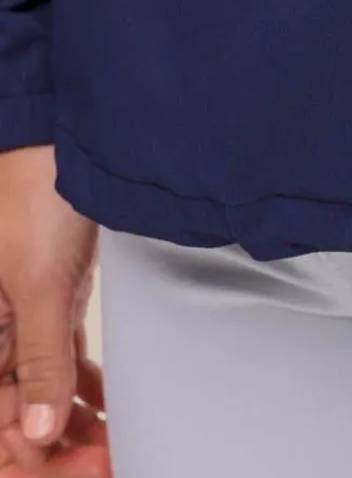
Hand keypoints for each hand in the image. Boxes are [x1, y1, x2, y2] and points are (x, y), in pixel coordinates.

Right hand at [0, 149, 108, 475]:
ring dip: (71, 419)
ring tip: (114, 443)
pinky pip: (57, 356)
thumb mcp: (39, 284)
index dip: (28, 454)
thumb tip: (37, 432)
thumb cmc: (38, 193)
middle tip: (106, 460)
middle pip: (13, 409)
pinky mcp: (49, 294)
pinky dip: (80, 384)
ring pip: (38, 387)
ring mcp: (18, 312)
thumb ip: (38, 360)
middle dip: (53, 443)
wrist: (68, 132)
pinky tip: (107, 406)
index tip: (80, 467)